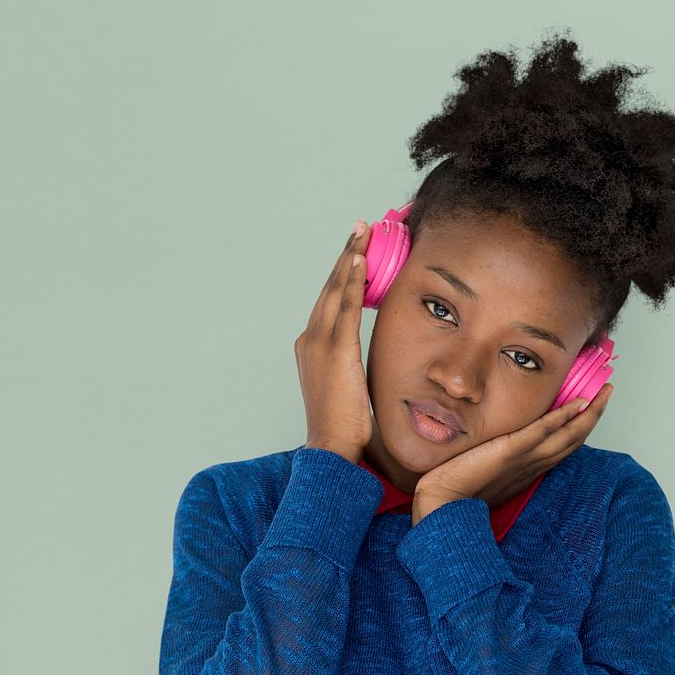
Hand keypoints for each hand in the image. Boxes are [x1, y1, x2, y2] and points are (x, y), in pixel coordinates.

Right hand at [296, 220, 372, 464]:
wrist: (331, 447)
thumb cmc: (343, 423)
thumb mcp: (346, 384)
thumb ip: (350, 362)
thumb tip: (364, 357)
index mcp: (311, 345)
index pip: (329, 300)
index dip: (343, 273)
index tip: (356, 251)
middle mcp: (310, 338)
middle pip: (330, 287)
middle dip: (346, 255)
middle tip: (359, 228)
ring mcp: (319, 342)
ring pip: (336, 290)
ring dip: (350, 258)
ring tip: (362, 232)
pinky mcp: (335, 350)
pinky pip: (345, 307)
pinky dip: (351, 281)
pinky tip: (360, 260)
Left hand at [411, 382, 614, 522]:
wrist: (440, 505)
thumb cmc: (454, 490)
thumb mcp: (482, 470)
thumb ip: (494, 457)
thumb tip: (494, 445)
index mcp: (526, 471)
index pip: (561, 447)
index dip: (579, 427)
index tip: (590, 408)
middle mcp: (531, 466)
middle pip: (573, 439)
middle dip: (594, 416)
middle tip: (609, 392)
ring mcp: (523, 460)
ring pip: (566, 435)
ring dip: (588, 413)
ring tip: (604, 392)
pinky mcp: (509, 453)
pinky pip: (541, 432)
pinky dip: (561, 417)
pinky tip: (576, 403)